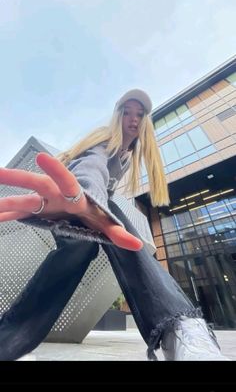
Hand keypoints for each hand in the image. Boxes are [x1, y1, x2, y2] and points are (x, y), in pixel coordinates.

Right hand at [0, 153, 142, 250]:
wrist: (83, 202)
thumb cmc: (94, 209)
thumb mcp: (105, 221)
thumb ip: (118, 233)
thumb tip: (139, 245)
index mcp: (75, 195)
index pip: (68, 181)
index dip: (57, 171)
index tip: (42, 157)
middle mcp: (56, 194)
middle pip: (38, 185)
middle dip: (18, 178)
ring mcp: (43, 201)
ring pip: (22, 199)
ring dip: (5, 202)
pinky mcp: (35, 209)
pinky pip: (17, 211)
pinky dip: (5, 214)